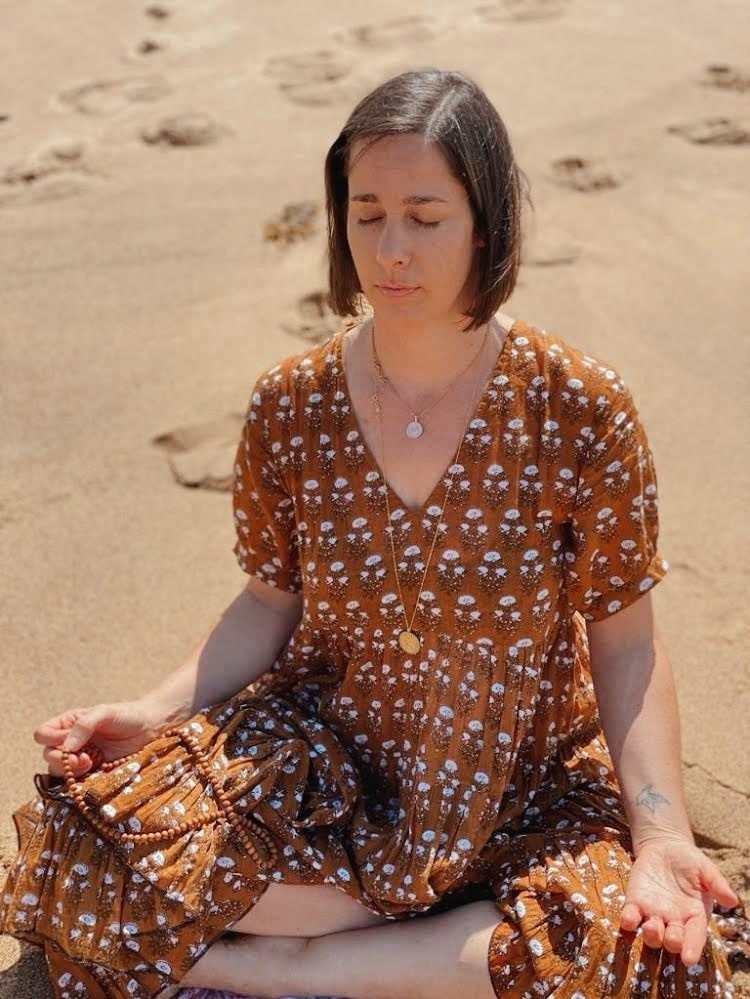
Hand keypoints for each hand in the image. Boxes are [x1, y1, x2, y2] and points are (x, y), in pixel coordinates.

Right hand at [34, 700, 165, 776]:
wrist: (151, 728)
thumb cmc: (127, 716)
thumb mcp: (104, 712)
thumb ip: (84, 726)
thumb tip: (66, 747)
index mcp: (69, 724)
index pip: (43, 734)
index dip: (51, 739)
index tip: (69, 740)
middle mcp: (71, 742)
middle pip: (47, 756)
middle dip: (61, 759)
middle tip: (83, 758)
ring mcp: (81, 759)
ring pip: (59, 772)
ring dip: (71, 771)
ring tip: (91, 764)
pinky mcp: (93, 774)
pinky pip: (77, 783)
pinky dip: (80, 781)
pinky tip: (95, 773)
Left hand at [621, 837, 738, 965]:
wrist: (665, 847)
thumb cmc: (690, 861)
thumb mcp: (705, 869)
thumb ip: (717, 884)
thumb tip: (733, 901)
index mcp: (695, 916)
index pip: (695, 937)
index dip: (693, 948)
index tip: (689, 959)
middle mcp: (674, 921)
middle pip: (672, 940)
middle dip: (672, 942)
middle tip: (673, 938)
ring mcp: (653, 914)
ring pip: (651, 935)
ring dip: (651, 935)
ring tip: (652, 927)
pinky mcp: (635, 902)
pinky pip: (630, 917)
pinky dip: (629, 921)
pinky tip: (628, 919)